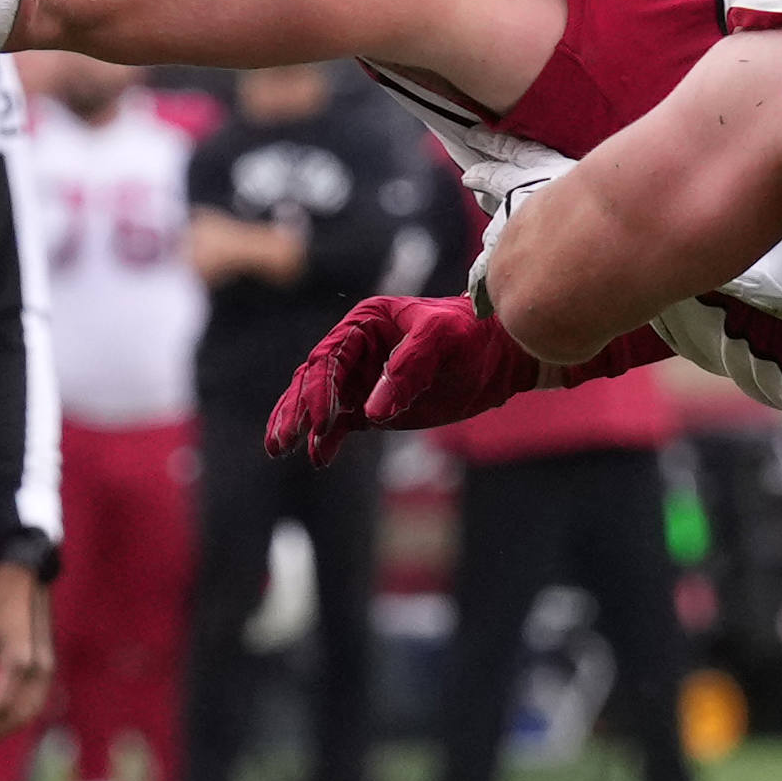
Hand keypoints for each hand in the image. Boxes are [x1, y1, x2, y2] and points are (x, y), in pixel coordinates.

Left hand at [0, 562, 55, 741]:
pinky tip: (4, 717)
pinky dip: (21, 713)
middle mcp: (38, 669)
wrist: (26, 582)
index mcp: (17, 661)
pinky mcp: (48, 666)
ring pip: (32, 710)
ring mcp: (47, 669)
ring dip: (10, 726)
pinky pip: (37, 699)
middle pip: (19, 714)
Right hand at [266, 293, 544, 465]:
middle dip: (296, 409)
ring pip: (319, 402)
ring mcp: (363, 379)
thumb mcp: (444, 339)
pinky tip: (319, 457)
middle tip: (284, 440)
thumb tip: (372, 412)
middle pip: (314, 379)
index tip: (321, 421)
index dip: (320, 389)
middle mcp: (357, 348)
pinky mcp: (374, 406)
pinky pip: (341, 423)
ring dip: (300, 424)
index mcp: (366, 323)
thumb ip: (408, 367)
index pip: (330, 356)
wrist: (501, 356)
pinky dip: (327, 439)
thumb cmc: (473, 335)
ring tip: (280, 449)